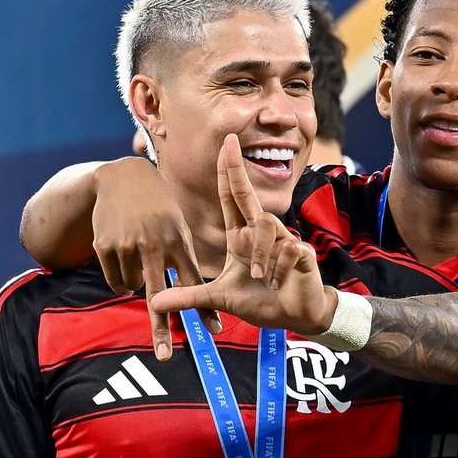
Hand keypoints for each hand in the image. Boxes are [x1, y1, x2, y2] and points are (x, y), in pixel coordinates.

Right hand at [89, 157, 214, 357]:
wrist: (121, 177)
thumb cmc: (159, 209)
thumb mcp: (178, 228)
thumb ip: (184, 262)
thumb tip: (192, 298)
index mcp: (177, 240)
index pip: (193, 283)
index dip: (203, 309)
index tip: (215, 331)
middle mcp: (152, 244)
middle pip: (159, 297)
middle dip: (162, 329)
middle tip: (165, 357)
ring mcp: (126, 245)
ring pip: (132, 288)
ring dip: (137, 284)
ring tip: (139, 258)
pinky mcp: (104, 245)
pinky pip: (114, 280)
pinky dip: (121, 278)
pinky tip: (124, 257)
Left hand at [148, 135, 336, 334]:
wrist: (295, 317)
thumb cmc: (262, 301)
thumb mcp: (220, 298)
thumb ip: (189, 297)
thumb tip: (156, 302)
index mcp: (242, 237)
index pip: (232, 198)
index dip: (228, 172)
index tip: (224, 144)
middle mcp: (261, 233)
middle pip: (247, 193)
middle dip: (237, 168)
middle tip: (228, 140)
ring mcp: (283, 240)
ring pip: (266, 225)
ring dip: (260, 253)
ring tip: (258, 278)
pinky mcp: (300, 252)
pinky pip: (287, 250)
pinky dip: (278, 270)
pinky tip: (276, 284)